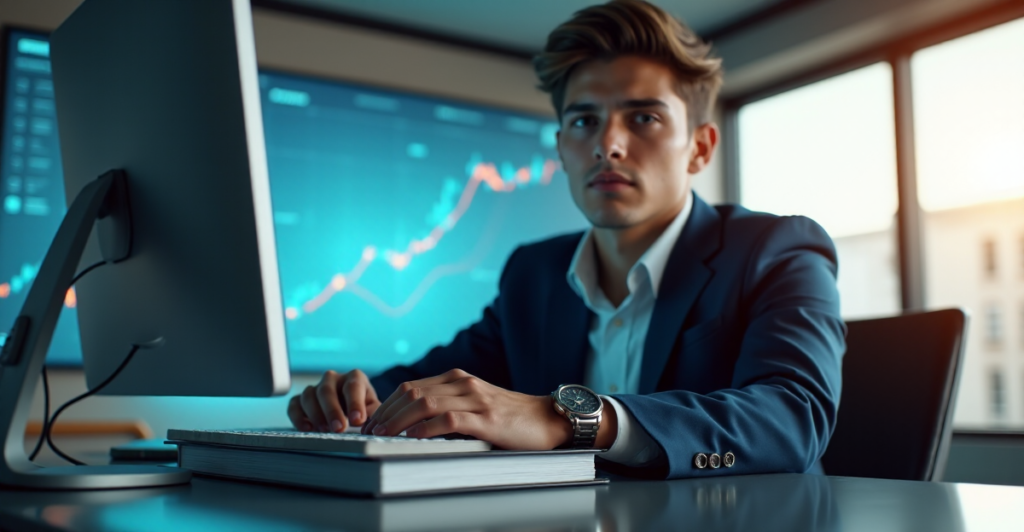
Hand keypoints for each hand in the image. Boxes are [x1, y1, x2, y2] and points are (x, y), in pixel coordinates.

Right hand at [287, 369, 379, 432]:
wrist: (349, 406)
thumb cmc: (363, 406)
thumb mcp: (373, 407)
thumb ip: (374, 412)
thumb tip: (373, 422)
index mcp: (354, 377)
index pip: (353, 386)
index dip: (355, 403)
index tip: (358, 421)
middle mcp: (332, 379)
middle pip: (327, 391)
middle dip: (332, 411)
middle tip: (339, 428)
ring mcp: (315, 388)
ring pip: (309, 396)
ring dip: (316, 414)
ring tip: (324, 430)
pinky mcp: (301, 399)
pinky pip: (294, 405)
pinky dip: (298, 417)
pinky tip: (307, 429)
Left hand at [362, 369, 572, 450]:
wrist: (547, 419)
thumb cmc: (511, 417)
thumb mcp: (476, 404)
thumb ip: (450, 406)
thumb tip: (414, 424)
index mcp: (457, 379)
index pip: (411, 386)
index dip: (387, 404)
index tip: (373, 422)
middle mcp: (463, 383)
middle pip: (412, 392)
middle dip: (386, 413)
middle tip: (370, 432)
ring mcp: (475, 399)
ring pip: (425, 403)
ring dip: (399, 420)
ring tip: (384, 435)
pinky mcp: (486, 419)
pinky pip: (449, 419)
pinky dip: (426, 428)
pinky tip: (413, 438)